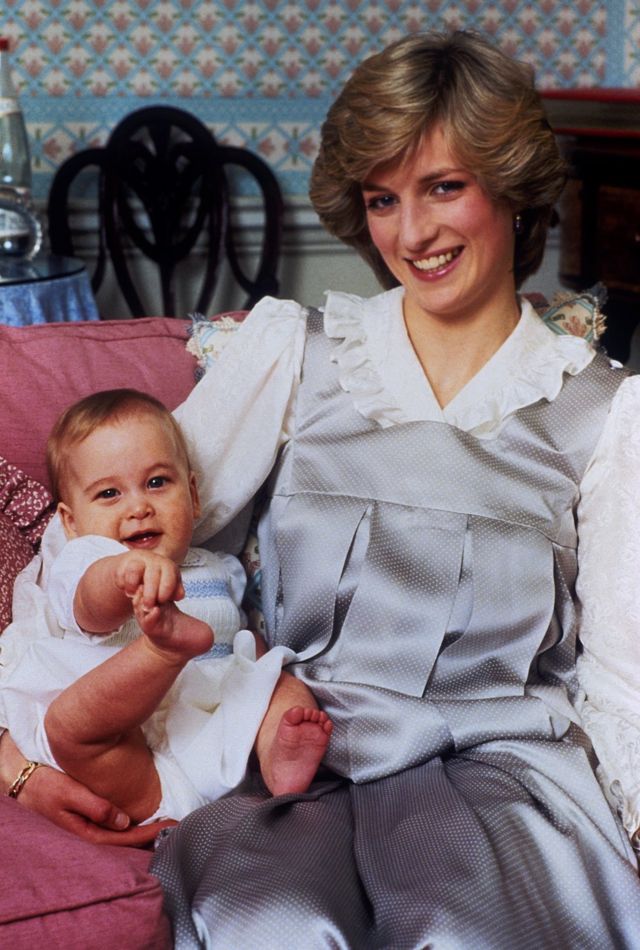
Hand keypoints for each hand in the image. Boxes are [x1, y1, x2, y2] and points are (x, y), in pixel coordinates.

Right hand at [1, 732, 174, 845]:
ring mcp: (88, 828)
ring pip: (122, 834)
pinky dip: (132, 823)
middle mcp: (89, 834)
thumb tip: (124, 822)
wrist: (24, 782)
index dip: (151, 833)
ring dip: (144, 830)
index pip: (126, 838)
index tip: (172, 825)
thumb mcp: (70, 794)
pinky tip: (143, 816)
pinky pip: (115, 825)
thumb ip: (96, 807)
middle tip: (178, 825)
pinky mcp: (88, 819)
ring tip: (167, 822)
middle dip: (152, 835)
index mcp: (86, 833)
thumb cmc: (45, 786)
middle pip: (127, 840)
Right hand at [114, 550, 184, 608]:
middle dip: (150, 593)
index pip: (169, 576)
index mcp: (167, 566)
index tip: (162, 601)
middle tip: (148, 606)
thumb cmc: (158, 577)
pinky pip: (121, 572)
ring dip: (133, 585)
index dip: (166, 589)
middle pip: (152, 575)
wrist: (141, 565)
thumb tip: (179, 596)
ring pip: (135, 570)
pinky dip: (122, 583)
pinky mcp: (124, 563)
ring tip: (132, 596)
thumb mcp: (169, 584)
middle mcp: (153, 561)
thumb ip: (175, 591)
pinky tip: (125, 589)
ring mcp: (138, 560)